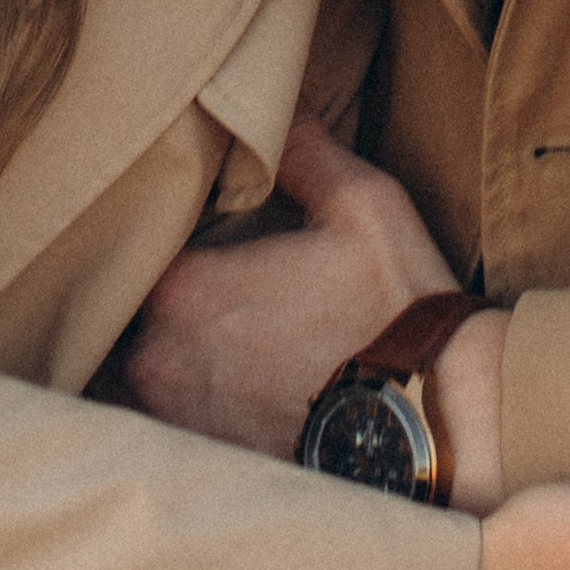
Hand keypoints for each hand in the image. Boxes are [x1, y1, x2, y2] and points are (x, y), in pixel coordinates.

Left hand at [121, 115, 466, 463]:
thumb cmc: (397, 310)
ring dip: (178, 366)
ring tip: (228, 355)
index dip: (161, 247)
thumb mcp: (362, 206)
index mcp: (185, 287)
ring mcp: (179, 421)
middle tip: (217, 303)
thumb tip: (278, 100)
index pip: (133, 252)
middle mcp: (162, 357)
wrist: (436, 425)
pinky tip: (242, 402)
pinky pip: (178, 433)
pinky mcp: (210, 469)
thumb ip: (304, 151)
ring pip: (151, 379)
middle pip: (134, 320)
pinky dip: (199, 415)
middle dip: (167, 311)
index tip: (194, 245)